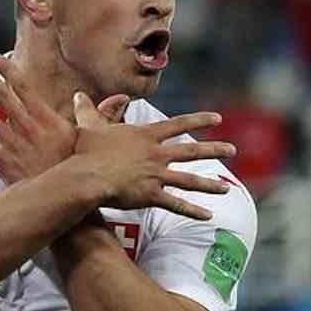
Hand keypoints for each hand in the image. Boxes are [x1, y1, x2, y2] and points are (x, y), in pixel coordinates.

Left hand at [0, 53, 128, 183]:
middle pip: (2, 96)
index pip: (24, 88)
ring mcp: (13, 145)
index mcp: (47, 119)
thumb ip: (101, 117)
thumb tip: (119, 99)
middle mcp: (27, 128)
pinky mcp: (2, 163)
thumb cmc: (82, 171)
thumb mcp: (94, 140)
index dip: (9, 70)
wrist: (69, 200)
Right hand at [72, 92, 235, 220]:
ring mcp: (156, 175)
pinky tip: (208, 216)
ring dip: (209, 184)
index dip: (198, 120)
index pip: (178, 124)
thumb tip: (78, 94)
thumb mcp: (88, 125)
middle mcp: (156, 154)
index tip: (217, 119)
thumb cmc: (87, 151)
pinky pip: (176, 205)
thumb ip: (88, 109)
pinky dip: (192, 211)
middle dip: (214, 149)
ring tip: (227, 189)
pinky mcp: (151, 196)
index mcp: (146, 136)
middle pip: (191, 151)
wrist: (88, 176)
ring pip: (189, 179)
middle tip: (233, 149)